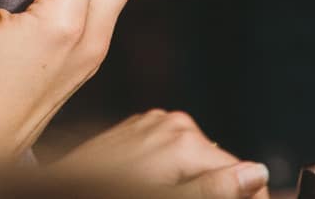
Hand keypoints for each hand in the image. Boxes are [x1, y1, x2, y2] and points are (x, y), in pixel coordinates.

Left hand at [55, 110, 272, 196]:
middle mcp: (172, 123)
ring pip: (197, 161)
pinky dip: (177, 175)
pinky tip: (159, 187)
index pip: (241, 171)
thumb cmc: (104, 190)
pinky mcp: (140, 131)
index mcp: (184, 139)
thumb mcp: (166, 198)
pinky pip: (173, 154)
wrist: (58, 187)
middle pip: (220, 164)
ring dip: (199, 183)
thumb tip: (256, 175)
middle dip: (221, 189)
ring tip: (178, 193)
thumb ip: (212, 188)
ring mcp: (154, 124)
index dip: (252, 197)